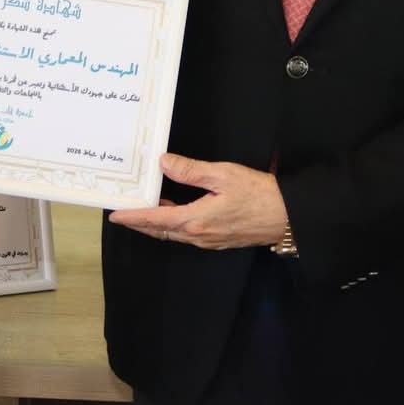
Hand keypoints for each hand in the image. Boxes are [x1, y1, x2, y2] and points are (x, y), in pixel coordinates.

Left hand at [109, 153, 287, 249]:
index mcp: (196, 220)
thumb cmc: (260, 195)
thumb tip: (164, 163)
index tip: (115, 215)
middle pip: (160, 230)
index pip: (155, 219)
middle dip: (140, 222)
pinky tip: (173, 213)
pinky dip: (173, 225)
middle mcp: (198, 236)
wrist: (288, 218)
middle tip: (123, 212)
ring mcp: (209, 241)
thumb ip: (191, 170)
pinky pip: (188, 235)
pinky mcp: (218, 240)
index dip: (133, 216)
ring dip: (156, 224)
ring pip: (173, 234)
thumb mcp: (223, 175)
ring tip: (143, 211)